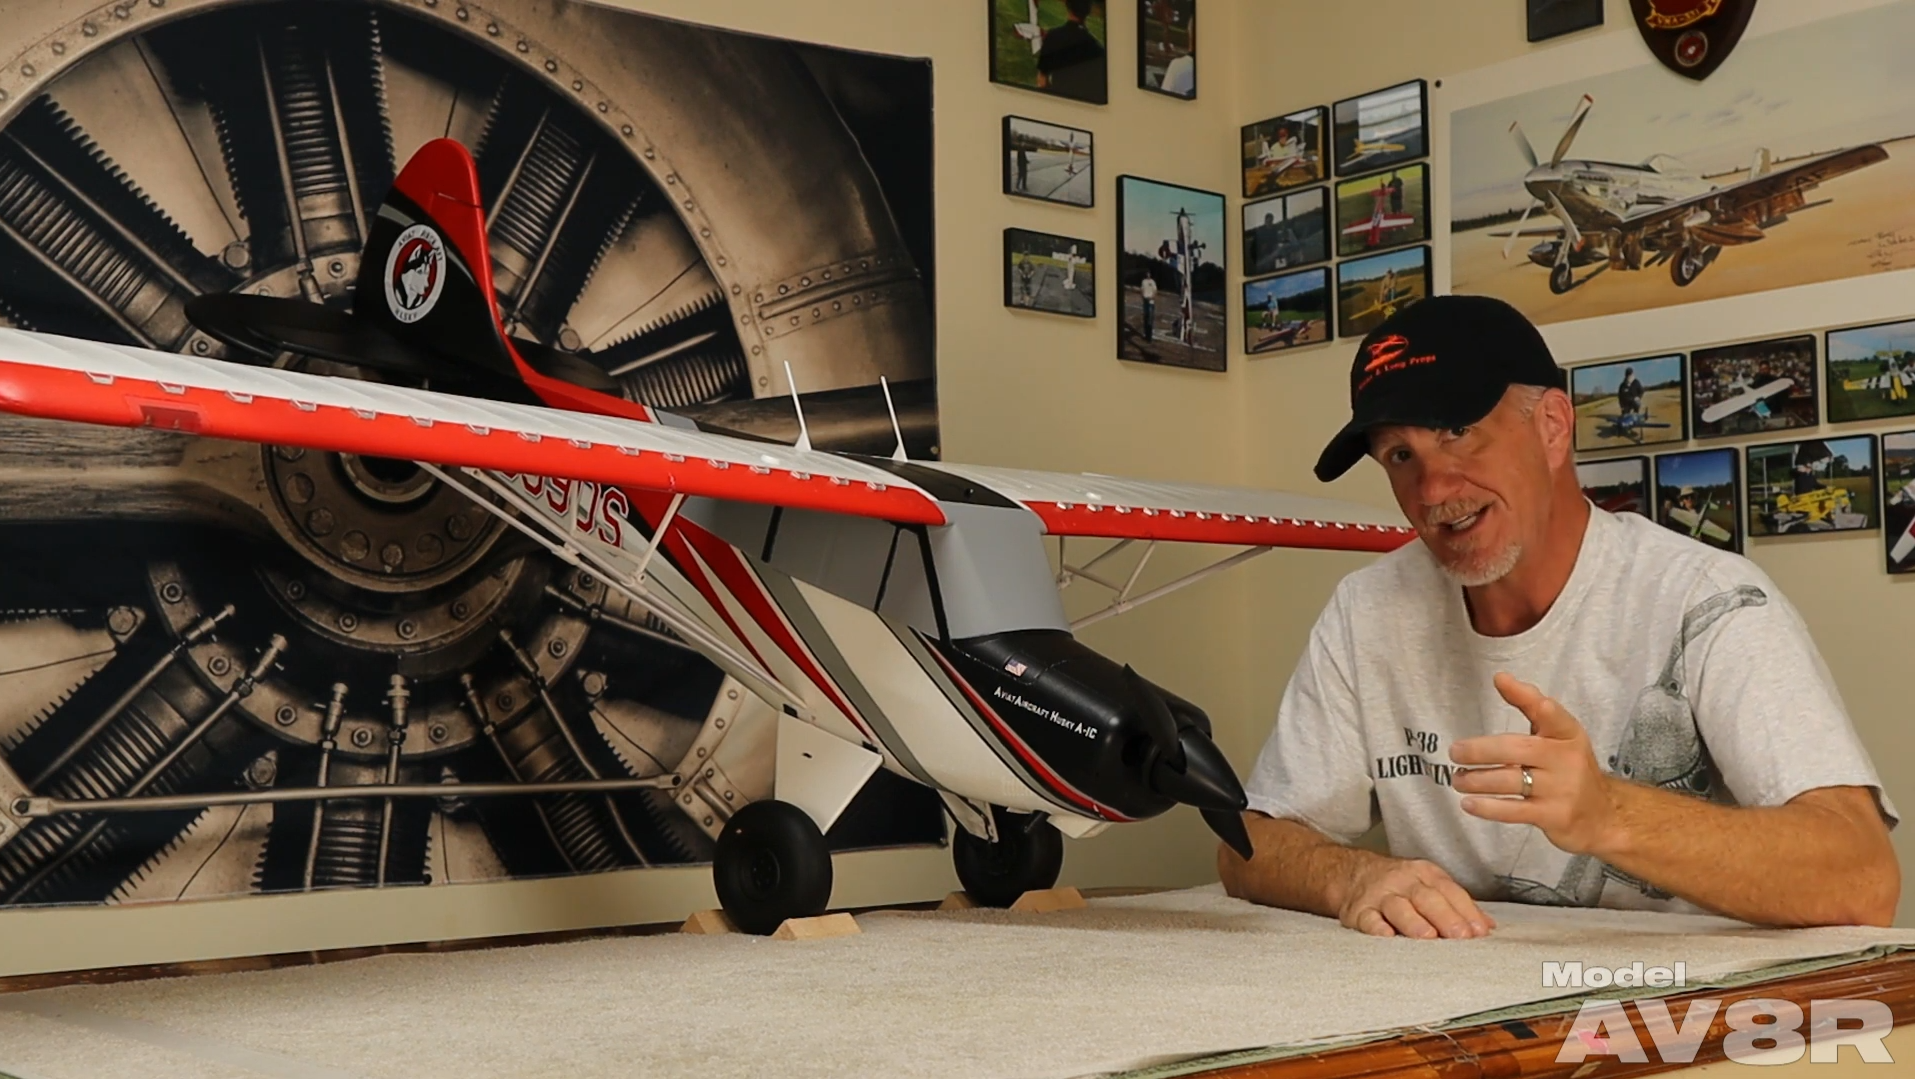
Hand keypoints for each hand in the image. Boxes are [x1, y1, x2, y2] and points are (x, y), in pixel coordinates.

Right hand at [1338, 856, 1496, 938]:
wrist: (1351, 873)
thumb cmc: (1400, 886)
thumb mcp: (1429, 885)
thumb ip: (1458, 905)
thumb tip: (1488, 927)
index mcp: (1424, 874)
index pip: (1449, 891)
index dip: (1466, 911)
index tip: (1479, 932)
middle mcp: (1402, 881)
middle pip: (1426, 897)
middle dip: (1445, 917)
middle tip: (1460, 936)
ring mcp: (1379, 895)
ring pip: (1398, 907)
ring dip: (1414, 922)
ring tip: (1428, 936)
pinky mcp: (1358, 911)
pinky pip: (1368, 919)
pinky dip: (1377, 927)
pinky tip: (1387, 935)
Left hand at [1449, 672, 1622, 855]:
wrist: (1602, 816)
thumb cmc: (1569, 768)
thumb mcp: (1560, 735)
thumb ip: (1532, 706)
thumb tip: (1501, 677)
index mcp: (1568, 734)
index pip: (1549, 712)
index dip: (1526, 697)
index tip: (1502, 682)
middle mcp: (1566, 759)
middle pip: (1516, 749)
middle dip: (1480, 750)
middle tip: (1455, 752)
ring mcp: (1561, 790)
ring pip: (1510, 781)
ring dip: (1477, 781)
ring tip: (1458, 779)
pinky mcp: (1554, 816)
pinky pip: (1513, 810)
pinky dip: (1487, 807)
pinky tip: (1469, 803)